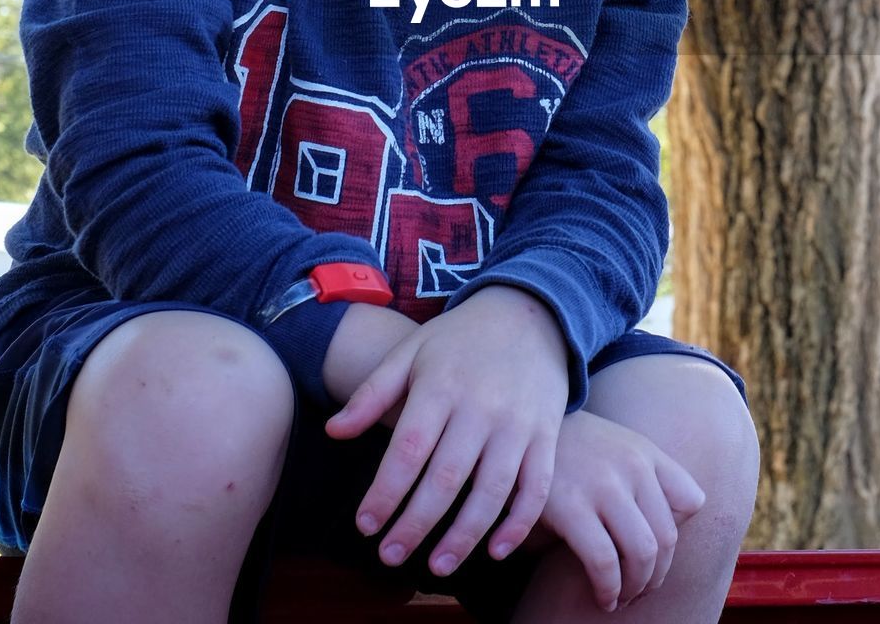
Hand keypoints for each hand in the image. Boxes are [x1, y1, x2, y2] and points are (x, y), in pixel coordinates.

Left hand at [325, 285, 569, 577]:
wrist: (531, 312)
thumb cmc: (460, 337)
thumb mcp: (411, 351)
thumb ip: (372, 393)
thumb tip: (332, 432)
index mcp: (441, 386)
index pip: (408, 450)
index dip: (385, 492)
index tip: (366, 525)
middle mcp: (480, 407)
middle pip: (446, 478)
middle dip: (416, 524)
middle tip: (390, 556)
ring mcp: (518, 423)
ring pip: (491, 491)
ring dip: (464, 536)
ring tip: (436, 566)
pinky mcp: (546, 435)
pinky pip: (535, 488)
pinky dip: (518, 525)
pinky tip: (494, 550)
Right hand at [532, 409, 705, 612]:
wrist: (521, 435)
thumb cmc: (573, 452)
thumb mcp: (617, 448)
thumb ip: (646, 478)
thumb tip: (667, 535)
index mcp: (645, 452)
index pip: (692, 500)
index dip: (677, 535)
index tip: (656, 553)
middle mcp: (631, 465)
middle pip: (668, 537)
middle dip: (656, 576)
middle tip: (639, 589)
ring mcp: (603, 484)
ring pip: (643, 553)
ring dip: (636, 587)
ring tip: (621, 597)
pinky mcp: (572, 506)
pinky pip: (604, 561)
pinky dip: (609, 589)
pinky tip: (602, 597)